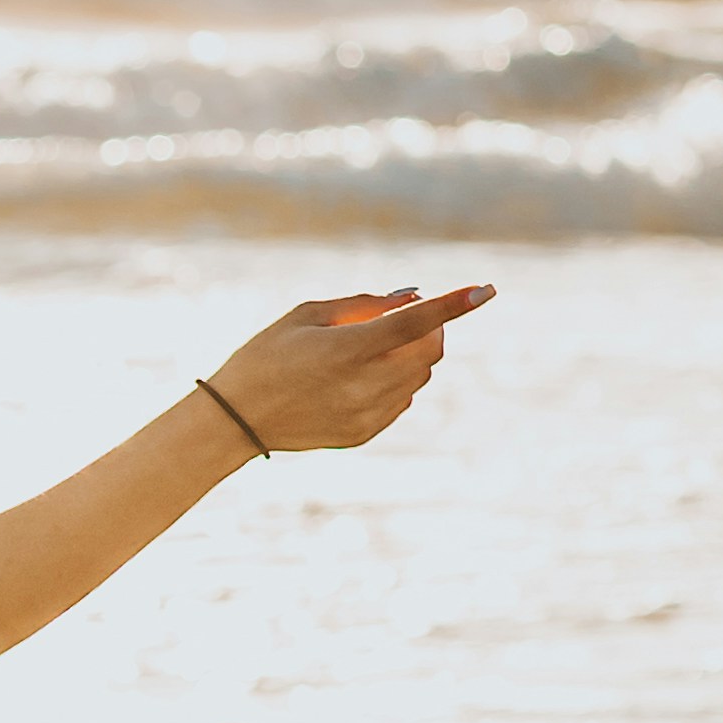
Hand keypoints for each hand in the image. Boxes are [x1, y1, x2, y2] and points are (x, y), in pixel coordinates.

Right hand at [200, 283, 491, 456]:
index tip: (485, 289)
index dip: (453, 305)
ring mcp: (365, 415)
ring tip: (367, 349)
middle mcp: (362, 386)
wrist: (236, 418)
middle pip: (429, 351)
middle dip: (429, 329)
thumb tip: (411, 298)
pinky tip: (358, 377)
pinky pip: (402, 400)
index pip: (415, 323)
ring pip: (419, 376)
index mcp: (346, 350)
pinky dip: (395, 381)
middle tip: (402, 317)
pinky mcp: (364, 433)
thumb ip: (362, 304)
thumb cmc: (267, 355)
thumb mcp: (306, 315)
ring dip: (410, 355)